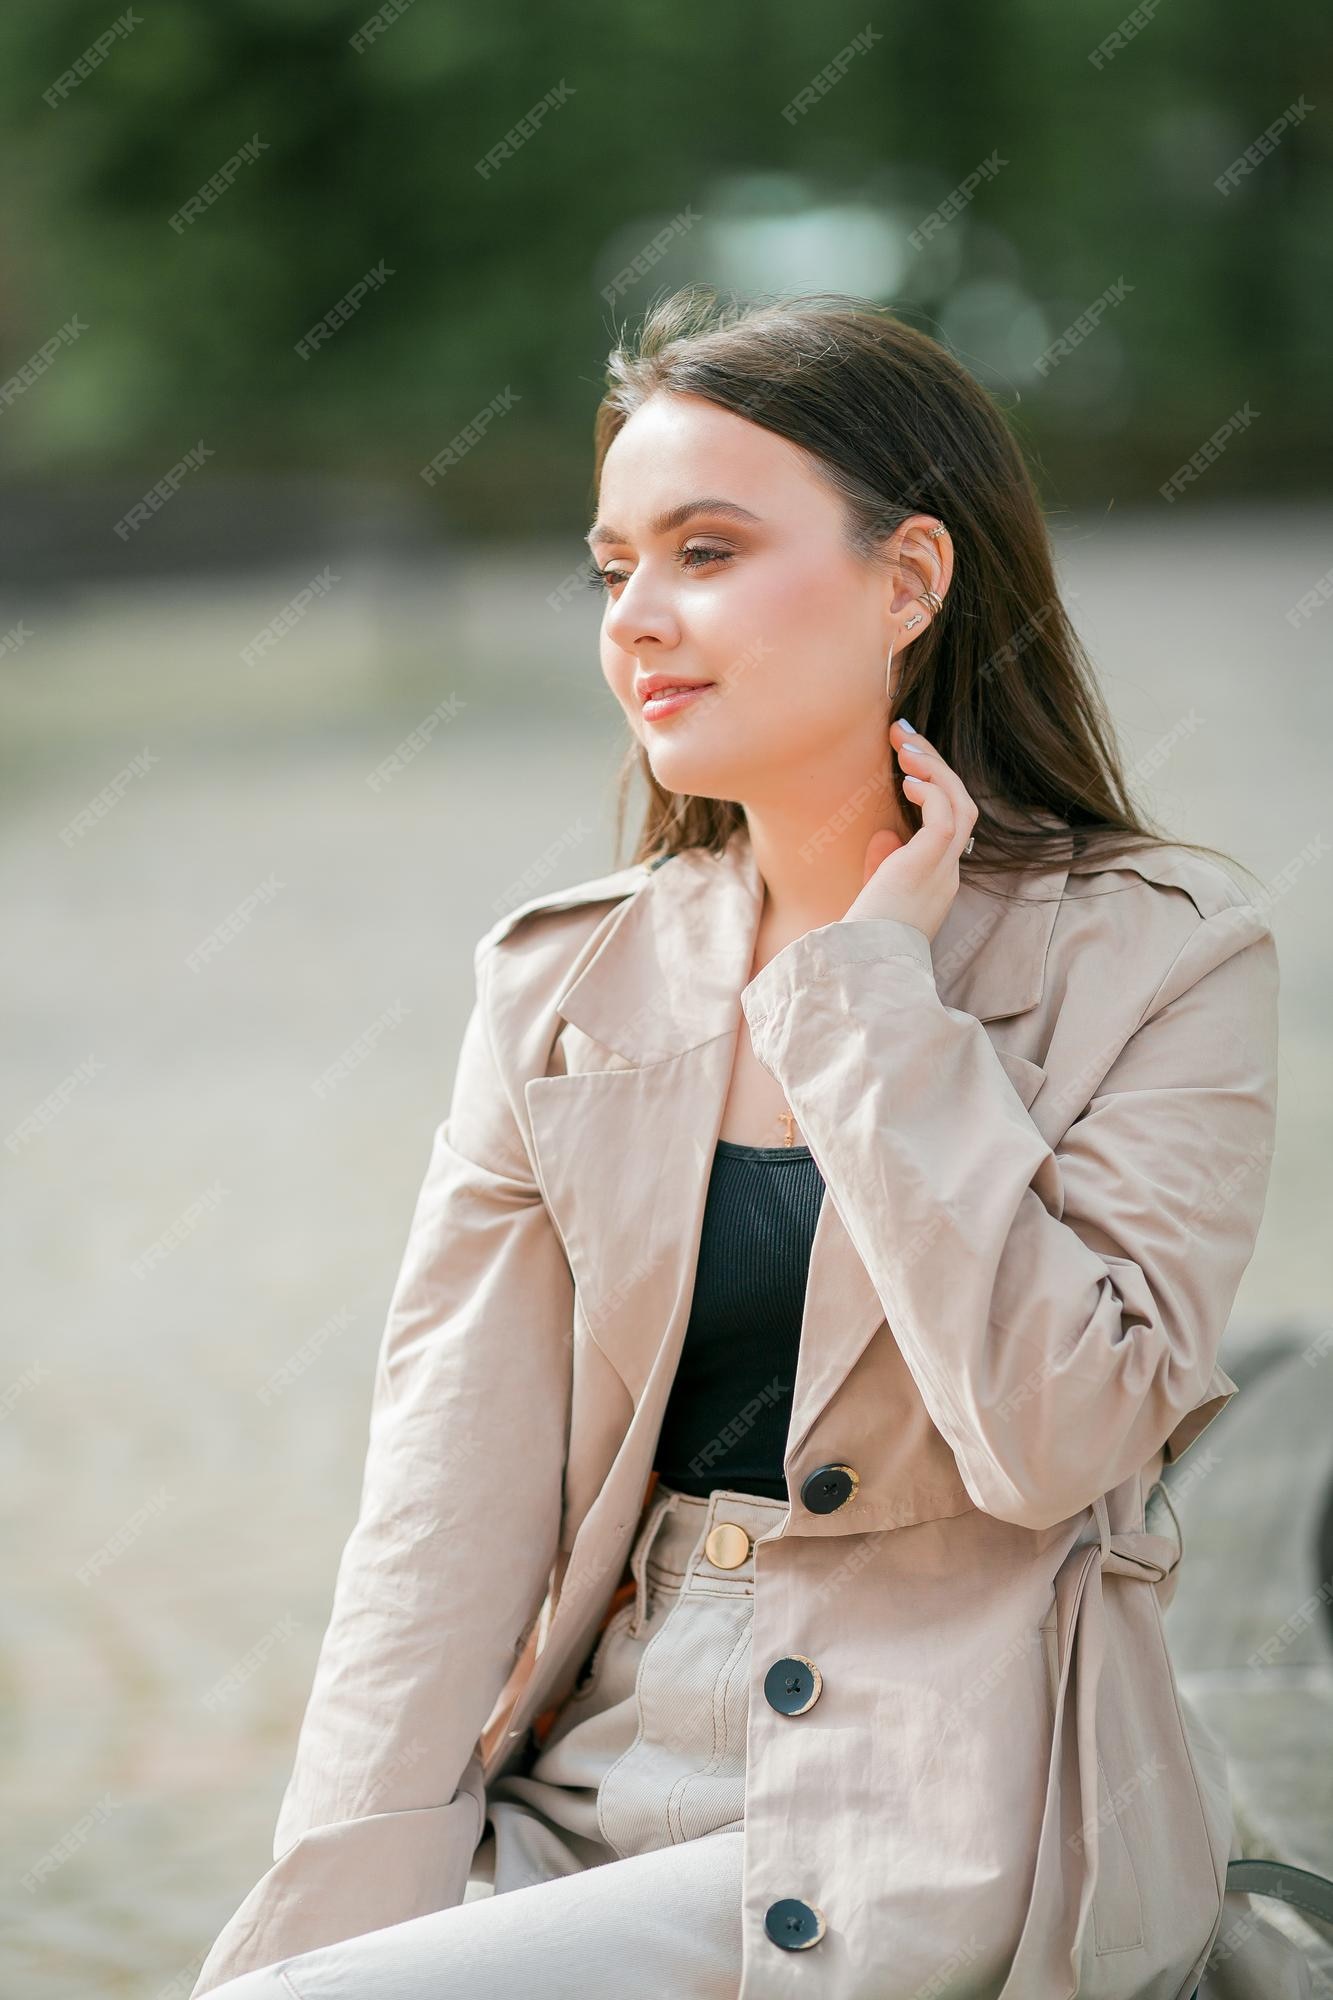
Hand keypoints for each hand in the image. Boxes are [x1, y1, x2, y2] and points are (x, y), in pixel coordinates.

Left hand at [843, 721, 977, 941]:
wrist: (860, 963)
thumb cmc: (860, 936)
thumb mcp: (875, 894)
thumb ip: (883, 864)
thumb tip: (886, 834)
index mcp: (936, 881)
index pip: (949, 823)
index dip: (934, 787)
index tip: (907, 762)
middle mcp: (947, 873)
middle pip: (961, 806)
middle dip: (936, 766)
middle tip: (904, 734)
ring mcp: (943, 870)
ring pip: (961, 805)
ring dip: (935, 769)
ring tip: (905, 744)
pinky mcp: (930, 866)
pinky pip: (947, 817)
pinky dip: (932, 792)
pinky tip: (908, 779)